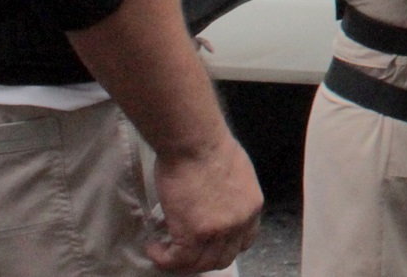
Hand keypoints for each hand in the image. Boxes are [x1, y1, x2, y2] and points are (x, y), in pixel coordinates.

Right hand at [147, 132, 261, 273]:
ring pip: (200, 264)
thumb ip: (231, 196)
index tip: (207, 244)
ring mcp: (219, 231)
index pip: (244, 241)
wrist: (195, 142)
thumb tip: (214, 206)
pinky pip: (176, 260)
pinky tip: (154, 247)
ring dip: (180, 262)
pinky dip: (162, 258)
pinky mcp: (194, 234)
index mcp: (252, 206)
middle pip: (223, 258)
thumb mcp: (235, 173)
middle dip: (201, 259)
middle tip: (182, 251)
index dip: (224, 246)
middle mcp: (240, 222)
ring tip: (164, 250)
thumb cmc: (209, 147)